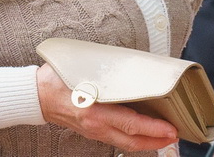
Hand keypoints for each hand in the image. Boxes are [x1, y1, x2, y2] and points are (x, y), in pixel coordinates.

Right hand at [37, 63, 177, 150]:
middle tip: (176, 136)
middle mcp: (96, 125)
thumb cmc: (60, 79)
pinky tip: (144, 133)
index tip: (172, 129)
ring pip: (125, 143)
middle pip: (132, 141)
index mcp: (96, 111)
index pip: (131, 124)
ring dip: (147, 142)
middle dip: (157, 141)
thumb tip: (137, 69)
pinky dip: (134, 138)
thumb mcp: (87, 71)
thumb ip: (112, 74)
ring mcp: (94, 131)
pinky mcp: (92, 131)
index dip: (153, 129)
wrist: (37, 95)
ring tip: (165, 137)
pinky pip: (117, 139)